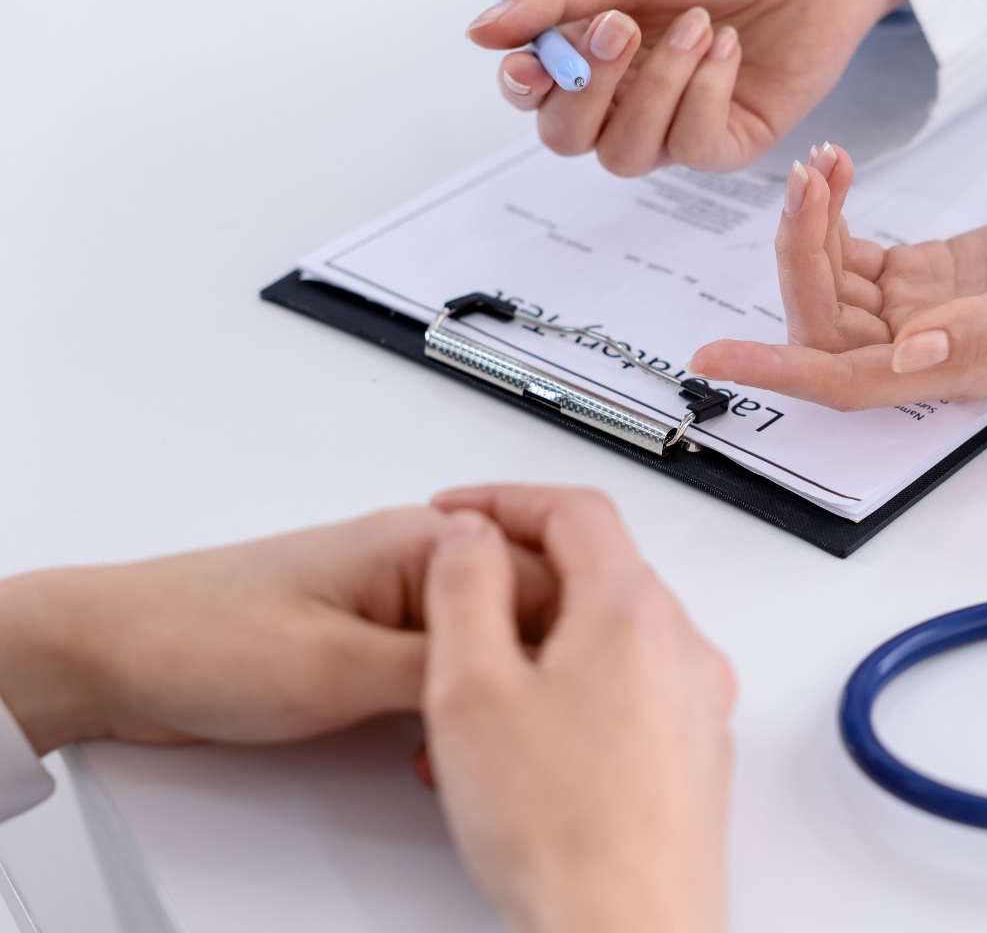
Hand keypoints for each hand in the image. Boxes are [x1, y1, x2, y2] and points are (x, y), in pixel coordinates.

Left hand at [0, 508, 555, 754]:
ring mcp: (394, 601)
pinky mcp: (372, 639)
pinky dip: (453, 708)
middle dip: (528, 676)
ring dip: (489, 697)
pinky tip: (439, 745)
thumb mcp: (341, 669)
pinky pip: (445, 668)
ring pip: (486, 646)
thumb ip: (443, 670)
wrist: (113, 654)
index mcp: (422, 540)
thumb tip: (521, 679)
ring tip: (472, 746)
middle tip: (519, 731)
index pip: (546, 579)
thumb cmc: (202, 635)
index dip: (566, 646)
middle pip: (524, 611)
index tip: (572, 699)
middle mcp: (417, 562)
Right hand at [422, 486, 733, 932]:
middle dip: (524, 574)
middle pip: (602, 569)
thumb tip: (473, 536)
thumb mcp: (469, 688)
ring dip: (547, 640)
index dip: (506, 499)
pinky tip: (531, 743)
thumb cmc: (559, 827)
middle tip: (460, 600)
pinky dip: (579, 688)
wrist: (625, 927)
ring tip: (481, 692)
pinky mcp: (696, 753)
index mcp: (633, 611)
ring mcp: (698, 702)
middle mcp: (683, 647)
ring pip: (616, 634)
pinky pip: (634, 689)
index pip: (577, 510)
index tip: (459, 513)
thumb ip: (465, 588)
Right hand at [469, 0, 905, 175]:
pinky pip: (694, 148)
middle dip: (590, 89)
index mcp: (592, 44)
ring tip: (701, 24)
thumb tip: (478, 31)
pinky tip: (730, 48)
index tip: (532, 64)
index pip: (532, 94)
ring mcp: (678, 121)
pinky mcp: (731, 139)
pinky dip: (706, 97)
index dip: (524, 88)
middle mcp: (627, 91)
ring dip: (657, 88)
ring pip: (627, 153)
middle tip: (624, 25)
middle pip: (568, 138)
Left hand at [687, 146, 986, 410]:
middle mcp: (931, 352)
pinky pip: (854, 255)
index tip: (715, 356)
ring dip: (812, 229)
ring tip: (825, 165)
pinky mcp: (929, 274)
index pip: (846, 382)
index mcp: (959, 370)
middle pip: (825, 326)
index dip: (778, 370)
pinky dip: (834, 215)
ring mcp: (927, 313)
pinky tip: (839, 171)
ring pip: (831, 288)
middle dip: (801, 255)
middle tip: (810, 181)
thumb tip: (911, 353)